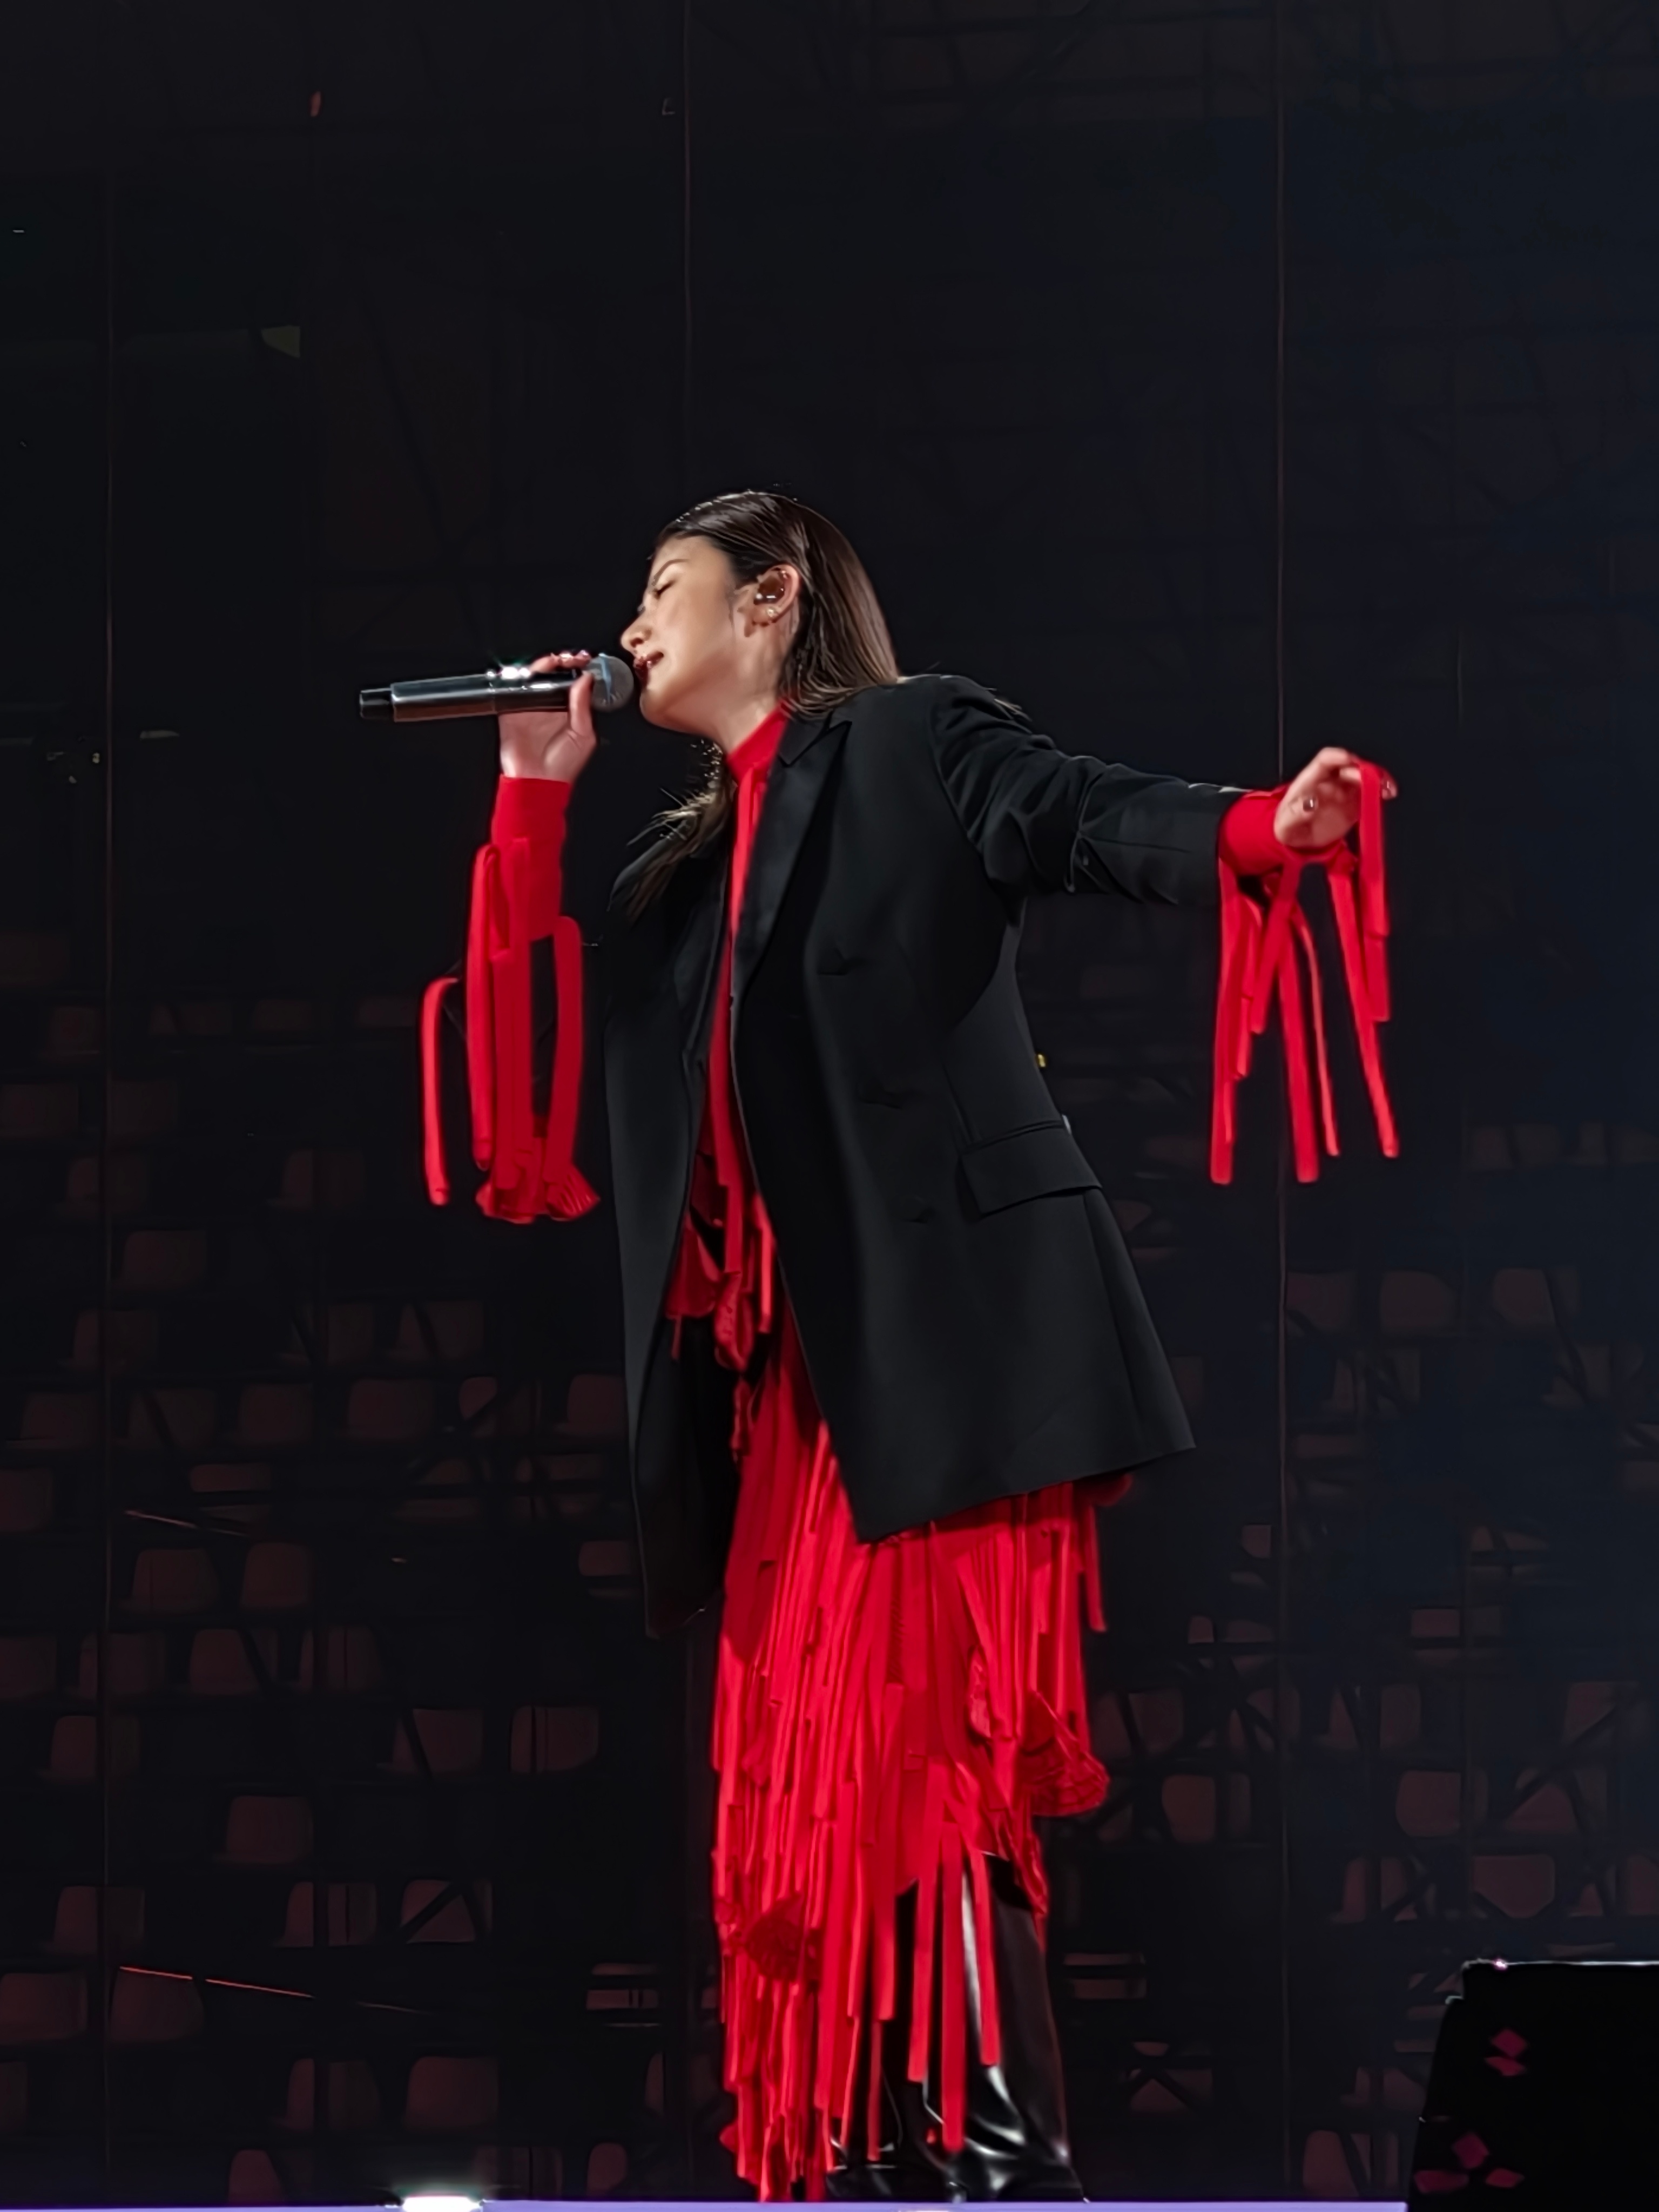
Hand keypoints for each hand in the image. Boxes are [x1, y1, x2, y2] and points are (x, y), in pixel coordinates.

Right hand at [497, 650, 599, 782]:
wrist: (537, 782)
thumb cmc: (563, 766)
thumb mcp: (583, 735)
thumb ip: (583, 706)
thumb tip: (585, 680)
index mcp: (570, 710)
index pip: (573, 681)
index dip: (578, 668)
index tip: (585, 660)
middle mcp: (550, 705)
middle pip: (553, 674)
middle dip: (561, 662)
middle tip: (569, 658)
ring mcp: (530, 706)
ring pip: (533, 677)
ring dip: (542, 666)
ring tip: (552, 663)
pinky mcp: (512, 710)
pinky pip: (513, 688)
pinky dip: (518, 678)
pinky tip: (529, 675)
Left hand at [1274, 745, 1397, 850]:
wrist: (1298, 841)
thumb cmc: (1289, 827)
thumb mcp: (1285, 825)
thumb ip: (1295, 814)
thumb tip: (1309, 804)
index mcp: (1310, 781)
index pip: (1324, 761)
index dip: (1338, 756)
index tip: (1349, 759)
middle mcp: (1329, 782)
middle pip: (1348, 768)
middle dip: (1362, 771)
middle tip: (1373, 780)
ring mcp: (1343, 791)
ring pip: (1362, 777)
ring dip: (1376, 779)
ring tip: (1387, 787)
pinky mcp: (1353, 804)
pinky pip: (1369, 793)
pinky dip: (1380, 792)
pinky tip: (1388, 793)